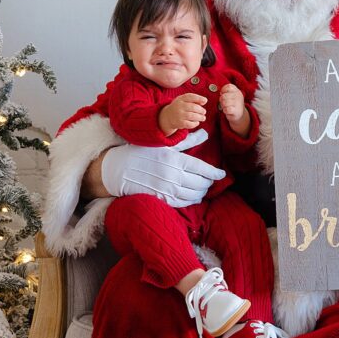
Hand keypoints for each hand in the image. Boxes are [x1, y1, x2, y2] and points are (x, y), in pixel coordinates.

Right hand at [100, 130, 224, 206]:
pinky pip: (182, 203)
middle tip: (211, 180)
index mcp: (175, 160)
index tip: (221, 174)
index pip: (202, 169)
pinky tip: (193, 197)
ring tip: (203, 189)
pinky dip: (191, 201)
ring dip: (201, 193)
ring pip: (193, 195)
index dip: (214, 173)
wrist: (118, 169)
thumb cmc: (141, 153)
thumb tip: (205, 134)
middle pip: (200, 183)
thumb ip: (187, 141)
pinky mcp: (161, 199)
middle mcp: (173, 176)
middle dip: (208, 183)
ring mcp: (167, 190)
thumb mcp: (164, 144)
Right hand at [159, 93, 206, 135]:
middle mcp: (179, 106)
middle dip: (201, 110)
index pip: (190, 96)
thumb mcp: (184, 100)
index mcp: (181, 99)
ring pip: (192, 116)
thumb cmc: (179, 107)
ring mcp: (179, 115)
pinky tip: (196, 122)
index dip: (199, 98)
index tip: (205, 101)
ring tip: (203, 118)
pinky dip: (195, 123)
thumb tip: (204, 101)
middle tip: (204, 112)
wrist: (167, 117)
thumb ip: (194, 99)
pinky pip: (190, 124)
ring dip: (200, 117)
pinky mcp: (180, 123)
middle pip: (193, 107)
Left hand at [219, 84, 244, 122]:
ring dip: (223, 105)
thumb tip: (220, 93)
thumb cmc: (232, 103)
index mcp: (237, 91)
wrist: (240, 113)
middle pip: (224, 96)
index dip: (223, 90)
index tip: (222, 93)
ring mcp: (238, 103)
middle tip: (223, 102)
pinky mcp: (236, 111)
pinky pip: (227, 109)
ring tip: (225, 106)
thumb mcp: (231, 95)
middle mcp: (238, 96)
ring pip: (225, 102)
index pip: (228, 87)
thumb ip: (226, 92)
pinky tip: (227, 111)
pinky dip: (225, 110)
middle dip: (221, 99)